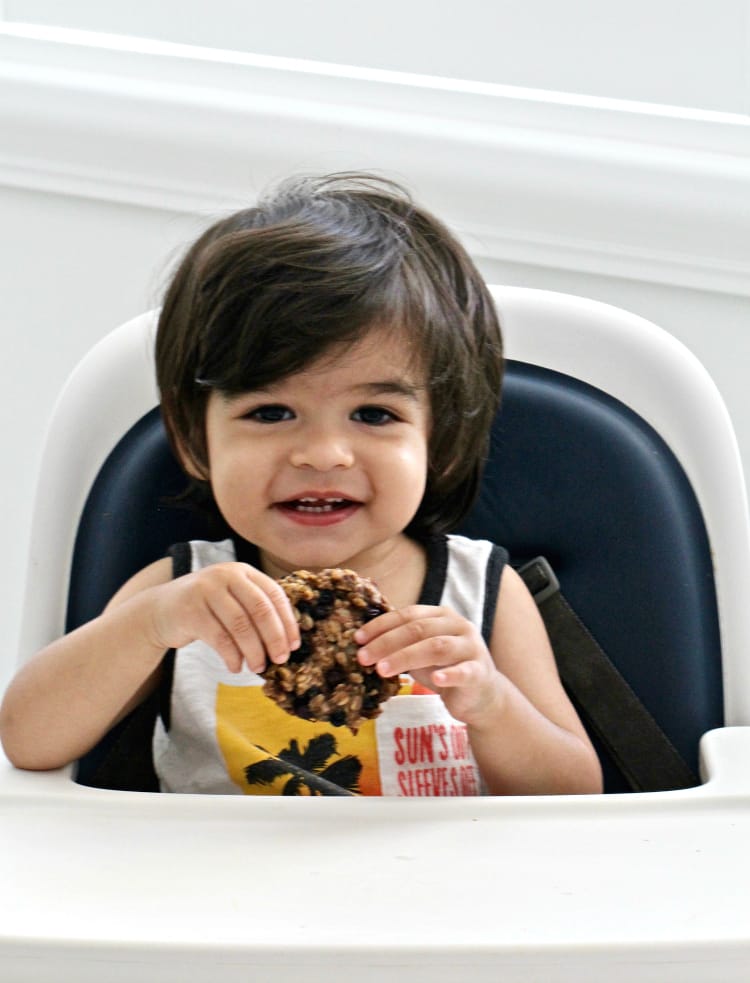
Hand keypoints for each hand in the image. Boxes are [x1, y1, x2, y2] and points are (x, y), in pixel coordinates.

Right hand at [148, 562, 299, 673]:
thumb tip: (288, 642)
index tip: (294, 645)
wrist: (160, 610)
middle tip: (281, 660)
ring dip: (254, 652)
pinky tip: (236, 667)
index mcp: (242, 571)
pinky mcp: (191, 610)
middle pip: (261, 610)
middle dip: (275, 639)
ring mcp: (206, 590)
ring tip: (258, 667)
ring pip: (241, 626)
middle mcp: (226, 575)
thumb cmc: (206, 609)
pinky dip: (232, 656)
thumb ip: (256, 611)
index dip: (287, 622)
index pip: (274, 594)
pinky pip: (220, 638)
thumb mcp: (232, 600)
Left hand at [355, 605, 502, 724]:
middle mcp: (458, 626)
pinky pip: (464, 671)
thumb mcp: (420, 653)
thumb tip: (362, 644)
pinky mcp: (480, 672)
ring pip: (436, 647)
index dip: (382, 625)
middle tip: (363, 657)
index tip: (358, 638)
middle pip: (419, 629)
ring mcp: (471, 647)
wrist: (481, 695)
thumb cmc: (445, 669)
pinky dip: (449, 674)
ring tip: (382, 670)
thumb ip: (401, 644)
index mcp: (441, 616)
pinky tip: (436, 681)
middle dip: (387, 642)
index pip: (408, 614)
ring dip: (406, 657)